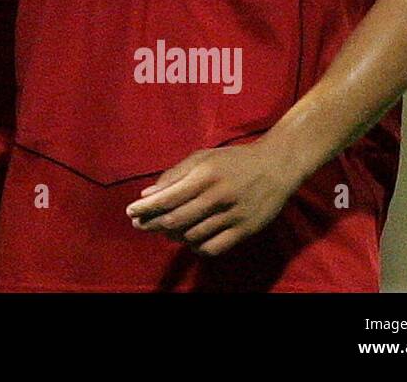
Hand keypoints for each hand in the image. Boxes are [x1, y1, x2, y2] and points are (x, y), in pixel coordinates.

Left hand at [125, 141, 300, 256]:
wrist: (276, 166)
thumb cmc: (233, 160)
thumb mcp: (202, 158)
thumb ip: (174, 175)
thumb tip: (146, 194)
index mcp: (205, 175)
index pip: (168, 197)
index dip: (146, 207)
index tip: (130, 212)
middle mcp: (218, 196)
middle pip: (176, 220)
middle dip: (152, 224)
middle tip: (139, 225)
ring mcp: (233, 216)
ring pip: (193, 236)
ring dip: (173, 236)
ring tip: (164, 230)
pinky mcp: (245, 230)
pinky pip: (213, 248)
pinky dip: (196, 247)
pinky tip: (189, 241)